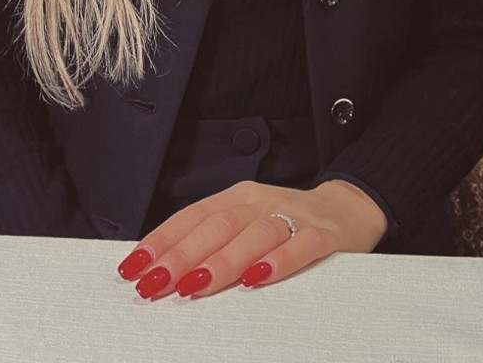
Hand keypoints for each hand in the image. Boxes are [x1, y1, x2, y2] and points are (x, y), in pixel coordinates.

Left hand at [115, 178, 388, 299]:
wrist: (349, 209)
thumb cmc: (288, 225)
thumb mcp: (247, 225)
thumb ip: (212, 243)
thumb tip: (161, 271)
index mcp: (238, 198)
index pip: (193, 216)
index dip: (162, 240)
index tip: (133, 267)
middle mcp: (261, 202)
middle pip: (218, 224)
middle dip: (182, 255)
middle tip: (155, 283)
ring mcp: (293, 215)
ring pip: (254, 233)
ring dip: (222, 260)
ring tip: (196, 285)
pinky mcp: (324, 235)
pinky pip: (301, 245)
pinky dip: (279, 261)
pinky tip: (258, 278)